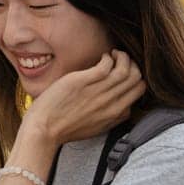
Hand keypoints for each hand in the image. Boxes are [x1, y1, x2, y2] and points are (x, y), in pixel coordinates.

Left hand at [22, 50, 143, 147]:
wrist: (44, 129)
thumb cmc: (66, 128)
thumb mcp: (97, 127)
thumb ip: (113, 117)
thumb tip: (123, 107)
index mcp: (115, 114)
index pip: (140, 89)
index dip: (136, 76)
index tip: (125, 71)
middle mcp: (110, 103)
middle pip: (136, 77)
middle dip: (132, 63)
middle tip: (120, 59)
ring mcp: (98, 92)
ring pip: (125, 69)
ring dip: (122, 57)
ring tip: (113, 54)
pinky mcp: (83, 82)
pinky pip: (106, 65)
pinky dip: (108, 57)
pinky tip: (102, 57)